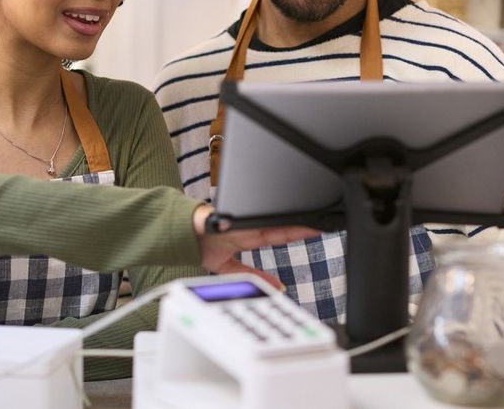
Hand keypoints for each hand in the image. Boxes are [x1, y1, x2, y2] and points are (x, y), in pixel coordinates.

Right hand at [192, 205, 319, 289]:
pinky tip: (281, 216)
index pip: (281, 233)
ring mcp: (241, 219)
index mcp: (250, 235)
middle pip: (281, 223)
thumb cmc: (200, 246)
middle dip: (302, 223)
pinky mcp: (231, 216)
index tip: (319, 228)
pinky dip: (265, 217)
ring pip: (270, 217)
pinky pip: (251, 215)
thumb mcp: (227, 267)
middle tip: (324, 220)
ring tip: (310, 219)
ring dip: (289, 219)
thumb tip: (274, 288)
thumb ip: (249, 275)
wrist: (179, 234)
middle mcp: (249, 225)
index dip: (300, 230)